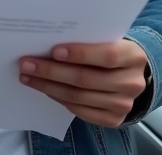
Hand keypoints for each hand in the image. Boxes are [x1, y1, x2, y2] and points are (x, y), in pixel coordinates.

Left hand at [18, 40, 148, 126]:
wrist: (129, 75)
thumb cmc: (112, 52)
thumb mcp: (109, 41)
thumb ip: (89, 41)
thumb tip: (50, 42)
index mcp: (134, 57)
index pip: (107, 56)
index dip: (80, 54)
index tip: (54, 50)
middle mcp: (132, 83)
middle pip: (86, 79)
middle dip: (52, 71)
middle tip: (28, 64)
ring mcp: (123, 104)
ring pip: (78, 97)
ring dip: (49, 86)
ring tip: (29, 77)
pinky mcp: (113, 119)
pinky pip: (79, 111)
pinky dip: (59, 99)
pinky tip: (45, 89)